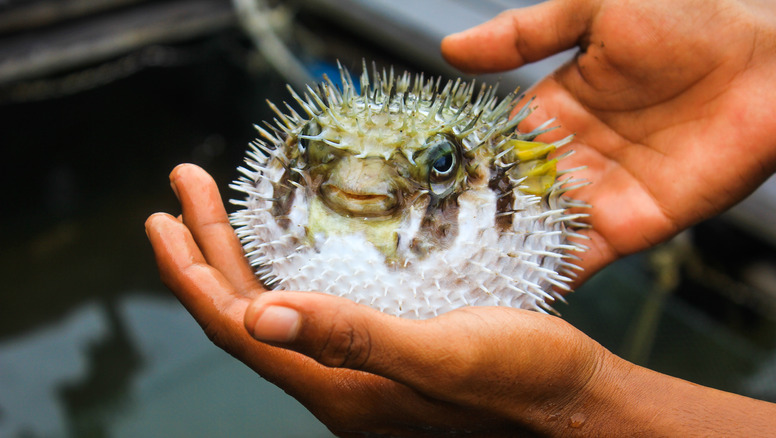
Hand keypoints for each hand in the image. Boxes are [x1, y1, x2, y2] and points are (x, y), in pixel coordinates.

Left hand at [145, 164, 610, 436]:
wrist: (573, 402)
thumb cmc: (521, 381)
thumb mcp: (441, 356)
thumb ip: (354, 340)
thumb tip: (259, 318)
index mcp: (340, 387)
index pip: (239, 331)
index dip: (194, 277)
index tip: (163, 220)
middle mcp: (340, 383)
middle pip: (250, 316)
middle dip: (208, 252)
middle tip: (183, 192)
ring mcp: (361, 372)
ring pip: (279, 312)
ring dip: (242, 259)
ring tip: (219, 213)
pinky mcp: (387, 355)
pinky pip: (315, 313)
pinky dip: (288, 274)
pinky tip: (292, 248)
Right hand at [442, 0, 775, 284]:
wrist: (773, 62)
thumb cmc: (693, 18)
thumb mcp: (595, 8)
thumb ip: (524, 33)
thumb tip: (451, 49)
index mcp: (555, 107)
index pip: (494, 144)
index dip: (458, 165)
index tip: (413, 188)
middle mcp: (570, 155)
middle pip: (508, 196)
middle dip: (470, 221)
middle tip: (420, 247)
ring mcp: (599, 193)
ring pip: (536, 231)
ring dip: (499, 254)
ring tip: (450, 281)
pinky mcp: (632, 226)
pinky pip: (581, 256)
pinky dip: (548, 276)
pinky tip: (510, 294)